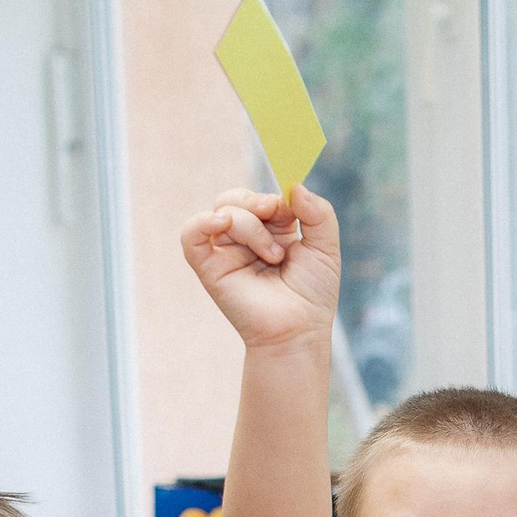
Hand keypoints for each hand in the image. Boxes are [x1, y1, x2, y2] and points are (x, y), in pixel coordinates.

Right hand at [180, 186, 341, 351]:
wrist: (299, 330)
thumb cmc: (312, 295)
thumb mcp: (326, 248)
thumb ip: (319, 214)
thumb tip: (295, 185)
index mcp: (271, 230)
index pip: (262, 198)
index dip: (275, 198)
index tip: (291, 211)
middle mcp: (245, 238)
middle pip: (236, 198)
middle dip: (257, 202)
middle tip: (277, 218)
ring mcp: (225, 251)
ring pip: (223, 212)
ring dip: (250, 226)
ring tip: (273, 256)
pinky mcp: (208, 267)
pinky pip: (190, 235)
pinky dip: (202, 222)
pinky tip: (222, 222)